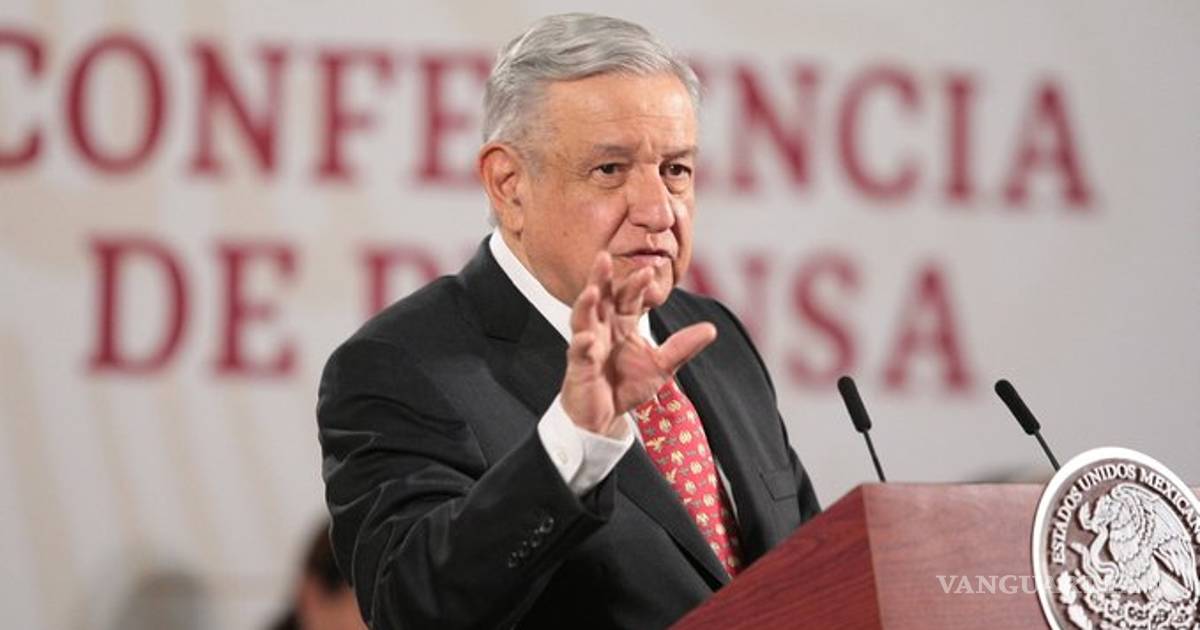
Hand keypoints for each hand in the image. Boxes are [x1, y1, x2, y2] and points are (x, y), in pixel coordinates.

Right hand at [560, 251, 716, 437]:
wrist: (606, 416)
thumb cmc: (626, 385)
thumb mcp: (662, 365)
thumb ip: (683, 346)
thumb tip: (711, 329)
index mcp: (622, 323)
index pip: (628, 297)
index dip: (636, 284)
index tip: (649, 270)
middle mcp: (602, 329)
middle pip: (600, 298)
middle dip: (601, 278)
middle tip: (604, 257)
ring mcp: (588, 346)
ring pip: (583, 320)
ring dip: (585, 305)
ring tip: (591, 292)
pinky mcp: (579, 367)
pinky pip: (578, 354)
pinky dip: (581, 345)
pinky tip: (586, 338)